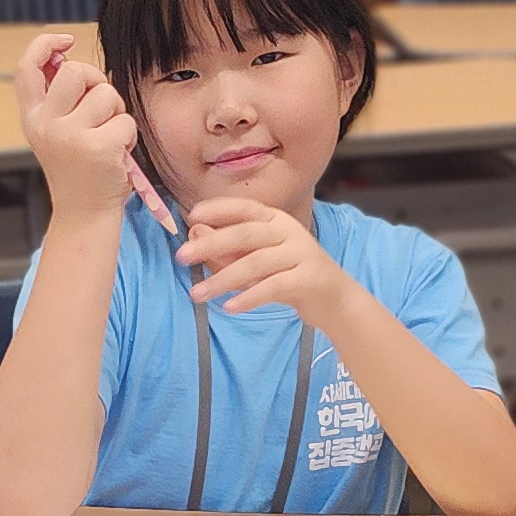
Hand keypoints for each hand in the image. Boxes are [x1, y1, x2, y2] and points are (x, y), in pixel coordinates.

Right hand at [19, 31, 142, 218]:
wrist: (84, 214)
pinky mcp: (98, 148)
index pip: (26, 68)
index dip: (44, 44)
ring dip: (116, 112)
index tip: (66, 40)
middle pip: (75, 71)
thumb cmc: (79, 168)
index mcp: (32, 118)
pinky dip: (128, 135)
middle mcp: (45, 125)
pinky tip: (117, 155)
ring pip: (106, 93)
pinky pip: (125, 120)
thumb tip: (66, 54)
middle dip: (96, 81)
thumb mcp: (58, 131)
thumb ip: (60, 98)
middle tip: (101, 109)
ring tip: (109, 137)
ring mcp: (70, 137)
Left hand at [178, 194, 350, 320]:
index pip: (244, 208)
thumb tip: (194, 234)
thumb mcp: (255, 260)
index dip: (218, 209)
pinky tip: (229, 307)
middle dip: (210, 244)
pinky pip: (273, 287)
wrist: (334, 300)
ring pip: (255, 263)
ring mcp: (300, 254)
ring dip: (222, 279)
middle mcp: (288, 231)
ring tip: (197, 294)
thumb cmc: (288, 276)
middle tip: (182, 257)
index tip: (191, 216)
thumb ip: (227, 249)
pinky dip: (249, 297)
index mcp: (275, 220)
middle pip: (245, 234)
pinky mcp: (307, 279)